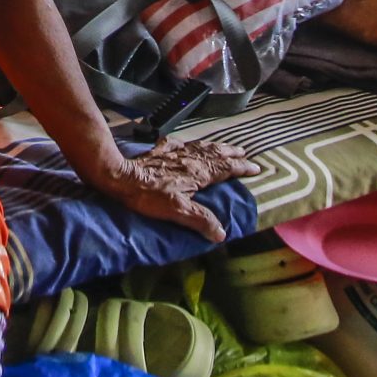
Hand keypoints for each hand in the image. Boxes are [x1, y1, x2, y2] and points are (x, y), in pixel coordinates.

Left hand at [85, 140, 258, 242]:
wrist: (120, 177)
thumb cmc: (148, 196)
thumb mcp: (178, 211)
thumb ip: (201, 220)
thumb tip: (221, 233)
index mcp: (197, 173)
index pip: (225, 169)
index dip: (241, 168)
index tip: (255, 168)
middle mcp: (189, 159)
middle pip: (215, 154)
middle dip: (231, 154)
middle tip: (244, 153)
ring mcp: (173, 154)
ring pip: (200, 146)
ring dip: (215, 147)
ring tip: (224, 147)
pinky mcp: (159, 152)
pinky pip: (177, 144)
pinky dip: (186, 143)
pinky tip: (184, 143)